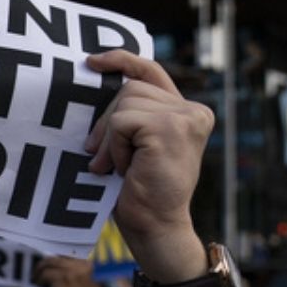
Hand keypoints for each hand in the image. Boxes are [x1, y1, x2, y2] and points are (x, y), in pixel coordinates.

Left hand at [34, 257, 95, 286]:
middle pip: (55, 258)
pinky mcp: (65, 281)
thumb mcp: (73, 281)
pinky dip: (40, 280)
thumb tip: (49, 256)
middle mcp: (83, 266)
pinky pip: (46, 274)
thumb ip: (65, 268)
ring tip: (38, 282)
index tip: (43, 266)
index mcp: (87, 264)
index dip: (51, 259)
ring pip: (49, 264)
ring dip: (40, 273)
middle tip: (36, 275)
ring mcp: (75, 273)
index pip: (64, 253)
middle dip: (42, 265)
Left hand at [85, 51, 213, 281]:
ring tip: (116, 166)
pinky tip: (125, 168)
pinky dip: (114, 146)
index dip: (122, 60)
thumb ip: (130, 117)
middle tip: (100, 158)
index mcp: (186, 112)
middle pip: (129, 88)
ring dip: (110, 138)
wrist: (155, 226)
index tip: (92, 62)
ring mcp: (185, 118)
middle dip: (106, 121)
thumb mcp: (134, 146)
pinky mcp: (171, 128)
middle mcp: (193, 110)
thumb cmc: (137, 190)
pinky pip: (121, 122)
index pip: (151, 71)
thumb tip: (93, 87)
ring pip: (123, 104)